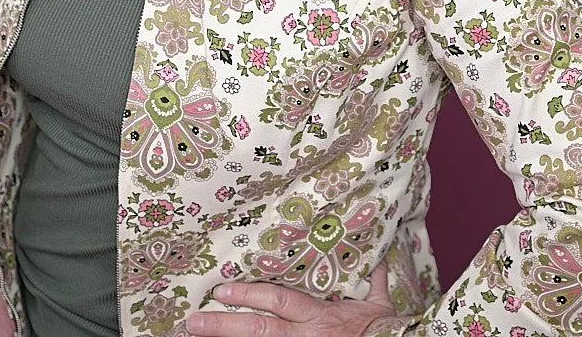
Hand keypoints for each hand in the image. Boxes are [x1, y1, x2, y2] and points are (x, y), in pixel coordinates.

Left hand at [186, 261, 396, 335]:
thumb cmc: (387, 332)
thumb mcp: (380, 303)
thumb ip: (372, 278)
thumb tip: (375, 254)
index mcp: (320, 314)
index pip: (278, 300)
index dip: (249, 293)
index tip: (221, 289)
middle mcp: (306, 336)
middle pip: (260, 329)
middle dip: (224, 325)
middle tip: (194, 321)